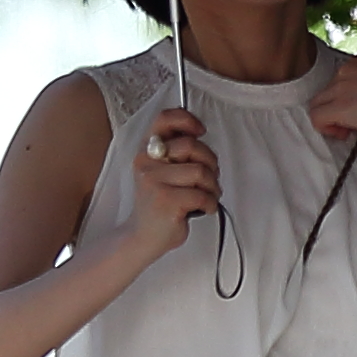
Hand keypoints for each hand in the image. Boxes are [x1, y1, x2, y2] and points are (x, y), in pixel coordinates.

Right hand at [117, 106, 221, 257]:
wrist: (143, 237)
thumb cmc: (160, 203)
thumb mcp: (163, 171)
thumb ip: (177, 151)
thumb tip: (199, 133)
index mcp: (147, 151)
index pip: (164, 119)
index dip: (187, 119)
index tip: (200, 131)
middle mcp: (147, 163)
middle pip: (191, 145)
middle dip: (210, 162)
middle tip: (210, 177)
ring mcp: (154, 182)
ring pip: (200, 171)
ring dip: (213, 186)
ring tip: (207, 195)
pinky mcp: (166, 201)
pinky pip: (202, 195)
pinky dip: (210, 203)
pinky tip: (203, 209)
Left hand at [312, 49, 356, 145]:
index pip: (337, 81)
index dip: (343, 99)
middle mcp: (345, 71)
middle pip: (325, 93)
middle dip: (335, 110)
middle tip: (351, 124)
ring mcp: (341, 88)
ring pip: (318, 105)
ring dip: (330, 120)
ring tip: (348, 130)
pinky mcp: (340, 106)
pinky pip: (317, 118)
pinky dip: (326, 129)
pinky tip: (344, 134)